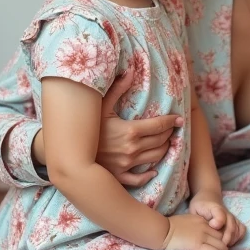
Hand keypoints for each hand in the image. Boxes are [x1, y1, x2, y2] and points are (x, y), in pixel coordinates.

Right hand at [33, 70, 182, 186]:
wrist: (69, 152)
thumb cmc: (86, 126)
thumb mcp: (101, 105)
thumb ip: (118, 89)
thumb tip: (130, 71)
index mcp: (131, 131)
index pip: (160, 126)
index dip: (172, 121)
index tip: (179, 119)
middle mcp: (133, 149)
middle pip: (161, 141)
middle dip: (169, 133)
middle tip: (172, 129)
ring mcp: (127, 164)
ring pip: (155, 157)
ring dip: (164, 149)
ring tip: (166, 143)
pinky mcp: (119, 176)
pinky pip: (139, 178)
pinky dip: (148, 174)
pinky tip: (152, 170)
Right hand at [163, 214, 228, 249]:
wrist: (162, 231)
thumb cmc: (169, 228)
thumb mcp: (186, 221)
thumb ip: (195, 226)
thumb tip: (198, 235)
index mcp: (202, 221)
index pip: (218, 230)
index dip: (221, 239)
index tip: (219, 246)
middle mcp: (205, 227)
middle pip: (222, 238)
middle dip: (224, 247)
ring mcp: (202, 236)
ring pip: (221, 246)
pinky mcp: (198, 246)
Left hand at [188, 192, 244, 246]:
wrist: (208, 198)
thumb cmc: (200, 206)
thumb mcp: (196, 208)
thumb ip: (200, 216)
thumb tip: (212, 226)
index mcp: (216, 209)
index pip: (221, 217)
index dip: (218, 223)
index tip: (211, 227)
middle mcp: (227, 213)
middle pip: (232, 228)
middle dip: (226, 239)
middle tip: (218, 246)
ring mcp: (233, 218)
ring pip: (238, 230)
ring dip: (232, 240)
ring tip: (223, 246)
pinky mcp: (236, 222)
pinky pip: (242, 230)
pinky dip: (238, 238)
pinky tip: (229, 242)